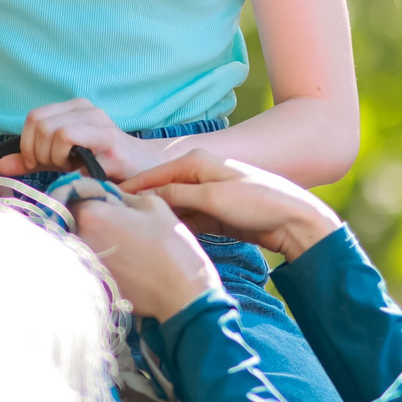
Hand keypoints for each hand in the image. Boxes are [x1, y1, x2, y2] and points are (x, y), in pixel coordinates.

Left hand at [0, 99, 159, 178]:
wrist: (146, 171)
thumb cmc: (104, 165)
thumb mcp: (62, 161)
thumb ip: (32, 160)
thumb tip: (1, 165)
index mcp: (74, 109)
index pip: (34, 118)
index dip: (26, 144)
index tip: (34, 164)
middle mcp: (87, 109)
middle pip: (39, 124)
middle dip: (37, 153)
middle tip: (53, 168)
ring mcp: (100, 122)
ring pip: (54, 132)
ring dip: (53, 158)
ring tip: (69, 168)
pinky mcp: (110, 141)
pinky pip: (71, 141)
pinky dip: (66, 161)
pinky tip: (79, 171)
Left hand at [69, 189, 223, 321]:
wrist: (181, 294)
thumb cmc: (171, 246)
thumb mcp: (154, 205)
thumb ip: (125, 196)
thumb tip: (112, 196)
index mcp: (92, 216)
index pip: (78, 195)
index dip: (95, 195)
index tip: (110, 200)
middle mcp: (79, 240)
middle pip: (78, 221)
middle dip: (95, 218)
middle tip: (122, 224)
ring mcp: (83, 265)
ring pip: (84, 243)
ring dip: (100, 240)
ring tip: (128, 246)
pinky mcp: (92, 284)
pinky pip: (92, 264)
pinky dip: (105, 261)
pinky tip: (128, 264)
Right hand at [121, 151, 342, 263]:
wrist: (295, 219)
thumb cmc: (258, 202)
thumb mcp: (213, 198)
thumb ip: (177, 196)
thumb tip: (144, 197)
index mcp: (196, 161)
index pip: (152, 176)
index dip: (130, 191)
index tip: (106, 204)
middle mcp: (198, 175)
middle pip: (160, 191)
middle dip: (141, 206)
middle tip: (117, 225)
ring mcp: (206, 195)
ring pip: (172, 208)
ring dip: (159, 219)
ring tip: (136, 235)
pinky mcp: (214, 215)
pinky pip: (186, 220)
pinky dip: (176, 228)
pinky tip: (164, 240)